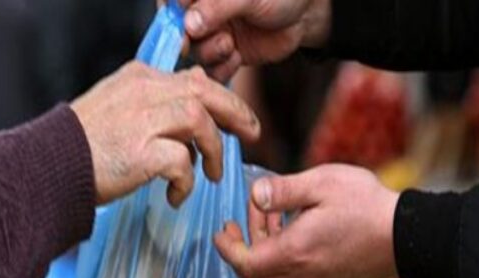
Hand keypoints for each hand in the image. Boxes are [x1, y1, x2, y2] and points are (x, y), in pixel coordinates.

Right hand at [71, 62, 259, 206]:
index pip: (192, 80)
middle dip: (235, 114)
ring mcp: (143, 120)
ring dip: (213, 151)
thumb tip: (188, 119)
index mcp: (139, 78)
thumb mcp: (115, 109)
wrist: (46, 166)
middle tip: (251, 135)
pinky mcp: (141, 152)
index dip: (221, 99)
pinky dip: (186, 182)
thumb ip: (149, 107)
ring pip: (200, 122)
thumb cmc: (79, 147)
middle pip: (205, 92)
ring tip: (210, 175)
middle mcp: (144, 92)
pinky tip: (176, 196)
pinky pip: (182, 163)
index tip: (235, 119)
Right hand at [181, 0, 330, 80]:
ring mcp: (212, 35)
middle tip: (214, 40)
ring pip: (195, 53)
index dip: (173, 19)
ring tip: (230, 44)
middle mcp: (201, 12)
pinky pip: (212, 71)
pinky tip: (236, 58)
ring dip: (210, 54)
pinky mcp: (225, 55)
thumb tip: (189, 24)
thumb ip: (216, 7)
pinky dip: (221, 69)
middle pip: (179, 33)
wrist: (306, 13)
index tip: (183, 31)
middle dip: (194, 41)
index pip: (172, 4)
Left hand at [215, 164, 398, 277]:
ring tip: (276, 217)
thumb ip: (282, 190)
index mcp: (294, 253)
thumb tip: (255, 195)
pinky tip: (298, 231)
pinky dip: (283, 260)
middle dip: (241, 252)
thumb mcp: (322, 184)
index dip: (226, 247)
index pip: (244, 263)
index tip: (222, 229)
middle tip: (243, 223)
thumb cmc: (368, 207)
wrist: (409, 237)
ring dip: (264, 253)